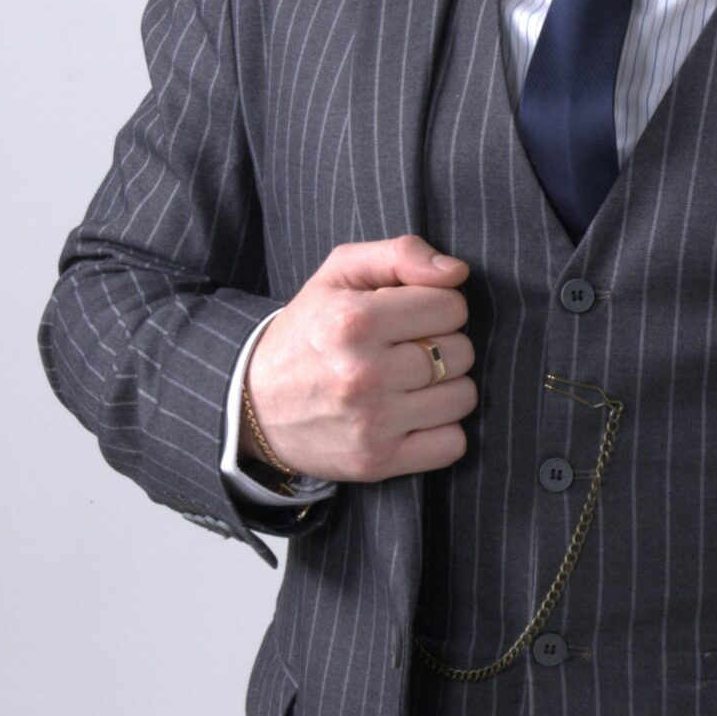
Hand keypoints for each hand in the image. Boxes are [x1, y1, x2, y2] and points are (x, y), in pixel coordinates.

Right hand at [243, 235, 476, 483]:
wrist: (253, 403)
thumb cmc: (309, 330)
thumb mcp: (340, 274)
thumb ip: (401, 254)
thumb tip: (458, 272)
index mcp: (354, 321)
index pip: (452, 306)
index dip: (437, 307)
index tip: (410, 317)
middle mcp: (363, 373)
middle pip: (462, 352)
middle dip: (442, 346)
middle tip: (406, 351)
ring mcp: (371, 423)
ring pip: (463, 397)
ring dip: (445, 389)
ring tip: (408, 383)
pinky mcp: (377, 462)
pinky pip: (452, 444)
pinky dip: (440, 431)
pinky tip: (411, 417)